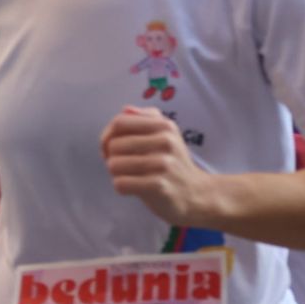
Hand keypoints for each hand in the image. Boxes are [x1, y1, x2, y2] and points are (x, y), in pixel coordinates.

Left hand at [100, 106, 213, 225]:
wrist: (196, 194)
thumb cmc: (173, 163)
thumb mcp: (166, 134)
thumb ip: (145, 118)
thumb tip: (125, 109)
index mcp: (164, 125)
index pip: (119, 122)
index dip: (107, 136)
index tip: (111, 148)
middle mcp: (165, 141)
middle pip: (113, 145)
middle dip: (112, 157)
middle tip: (125, 166)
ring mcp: (163, 164)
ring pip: (114, 164)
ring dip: (116, 174)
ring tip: (130, 176)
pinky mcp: (158, 186)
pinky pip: (121, 183)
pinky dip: (122, 187)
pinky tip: (134, 188)